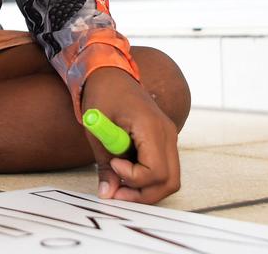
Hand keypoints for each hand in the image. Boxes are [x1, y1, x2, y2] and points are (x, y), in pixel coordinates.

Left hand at [81, 67, 180, 203]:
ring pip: (171, 178)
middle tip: (117, 192)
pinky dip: (149, 178)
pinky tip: (127, 170)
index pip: (155, 171)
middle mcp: (167, 133)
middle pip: (169, 180)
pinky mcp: (165, 139)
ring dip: (147, 188)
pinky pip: (166, 167)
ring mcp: (169, 136)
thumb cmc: (102, 96)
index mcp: (151, 127)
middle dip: (143, 194)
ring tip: (121, 183)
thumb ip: (104, 165)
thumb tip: (107, 193)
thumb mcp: (96, 131)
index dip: (133, 177)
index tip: (113, 165)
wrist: (110, 73)